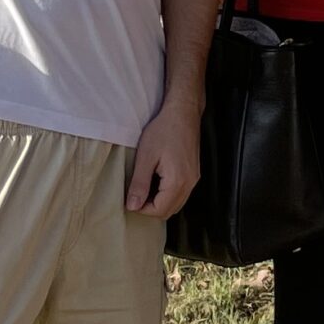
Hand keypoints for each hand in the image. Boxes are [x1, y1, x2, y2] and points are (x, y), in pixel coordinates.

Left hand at [126, 96, 201, 218]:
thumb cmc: (164, 130)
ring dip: (159, 203)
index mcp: (178, 181)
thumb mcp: (146, 157)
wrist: (183, 113)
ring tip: (144, 190)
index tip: (129, 198)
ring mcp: (194, 178)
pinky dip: (168, 196)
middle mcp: (190, 183)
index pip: (159, 210)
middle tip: (135, 196)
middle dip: (150, 209)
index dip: (141, 209)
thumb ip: (139, 184)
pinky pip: (181, 193)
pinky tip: (156, 184)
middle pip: (170, 210)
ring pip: (177, 203)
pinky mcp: (194, 172)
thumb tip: (132, 206)